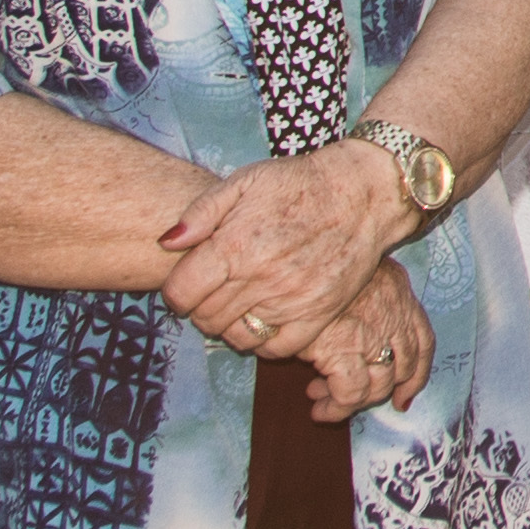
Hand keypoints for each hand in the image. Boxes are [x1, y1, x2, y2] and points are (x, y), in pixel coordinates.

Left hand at [164, 141, 418, 361]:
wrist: (362, 193)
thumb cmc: (300, 183)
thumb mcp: (245, 180)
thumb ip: (200, 212)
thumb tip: (167, 243)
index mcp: (235, 245)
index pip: (181, 293)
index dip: (175, 291)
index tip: (187, 283)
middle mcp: (260, 277)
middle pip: (206, 318)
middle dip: (200, 308)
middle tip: (214, 292)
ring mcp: (290, 300)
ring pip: (237, 336)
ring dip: (228, 326)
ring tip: (238, 305)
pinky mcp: (318, 314)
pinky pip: (276, 347)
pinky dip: (262, 341)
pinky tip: (264, 319)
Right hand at [302, 259, 435, 423]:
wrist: (290, 262)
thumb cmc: (315, 267)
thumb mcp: (353, 271)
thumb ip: (367, 296)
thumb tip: (360, 330)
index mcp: (398, 290)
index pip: (423, 340)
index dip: (417, 374)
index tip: (403, 396)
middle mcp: (393, 313)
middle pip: (404, 366)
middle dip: (382, 391)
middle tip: (354, 400)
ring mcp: (371, 334)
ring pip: (378, 385)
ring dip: (354, 402)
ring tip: (323, 400)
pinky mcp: (343, 350)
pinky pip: (350, 394)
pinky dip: (337, 408)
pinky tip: (321, 409)